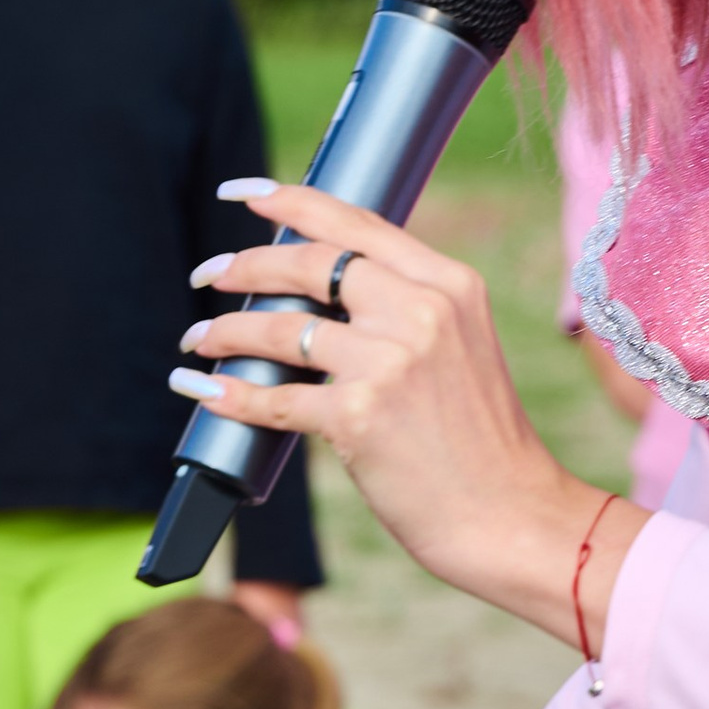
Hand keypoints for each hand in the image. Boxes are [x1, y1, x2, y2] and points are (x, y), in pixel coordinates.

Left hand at [176, 183, 641, 651]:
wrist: (510, 514)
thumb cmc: (481, 442)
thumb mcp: (462, 348)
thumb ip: (408, 309)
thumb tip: (324, 293)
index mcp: (450, 284)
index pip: (357, 224)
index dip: (291, 202)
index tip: (243, 193)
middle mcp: (422, 311)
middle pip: (310, 264)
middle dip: (244, 265)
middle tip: (207, 274)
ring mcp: (390, 361)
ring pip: (281, 329)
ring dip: (224, 332)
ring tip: (198, 339)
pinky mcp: (359, 415)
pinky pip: (275, 399)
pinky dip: (230, 395)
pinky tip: (203, 391)